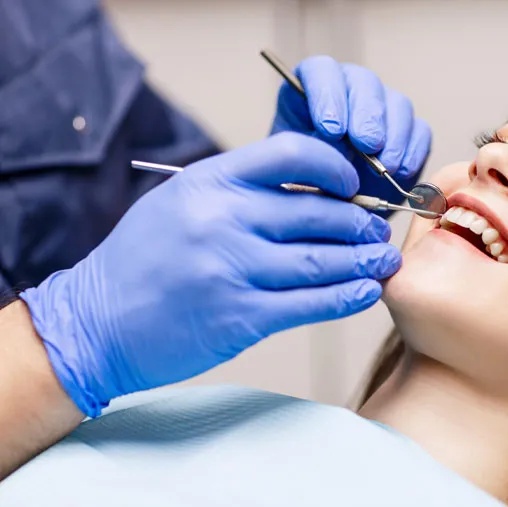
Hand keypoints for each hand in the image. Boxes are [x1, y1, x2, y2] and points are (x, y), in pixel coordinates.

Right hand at [20, 133, 400, 416]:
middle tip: (379, 232)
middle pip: (318, 213)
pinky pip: (310, 303)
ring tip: (382, 262)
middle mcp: (223, 220)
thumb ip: (241, 191)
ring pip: (321, 260)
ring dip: (363, 262)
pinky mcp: (240, 317)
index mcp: (210, 181)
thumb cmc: (145, 258)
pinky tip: (366, 291)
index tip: (353, 186)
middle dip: (360, 224)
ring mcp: (231, 270)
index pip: (294, 154)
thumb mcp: (183, 202)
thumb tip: (314, 193)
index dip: (336, 168)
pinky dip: (346, 297)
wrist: (96, 322)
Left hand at [271, 56, 431, 206]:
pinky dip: (413, 152)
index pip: (321, 72)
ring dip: (394, 137)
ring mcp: (383, 109)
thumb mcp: (296, 167)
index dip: (328, 96)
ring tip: (385, 167)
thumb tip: (338, 145)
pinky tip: (400, 173)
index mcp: (311, 91)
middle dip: (367, 115)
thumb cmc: (306, 183)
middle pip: (364, 83)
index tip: (330, 130)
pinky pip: (420, 131)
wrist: (332, 209)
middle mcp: (350, 91)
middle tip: (367, 145)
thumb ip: (309, 151)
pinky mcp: (409, 132)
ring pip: (397, 104)